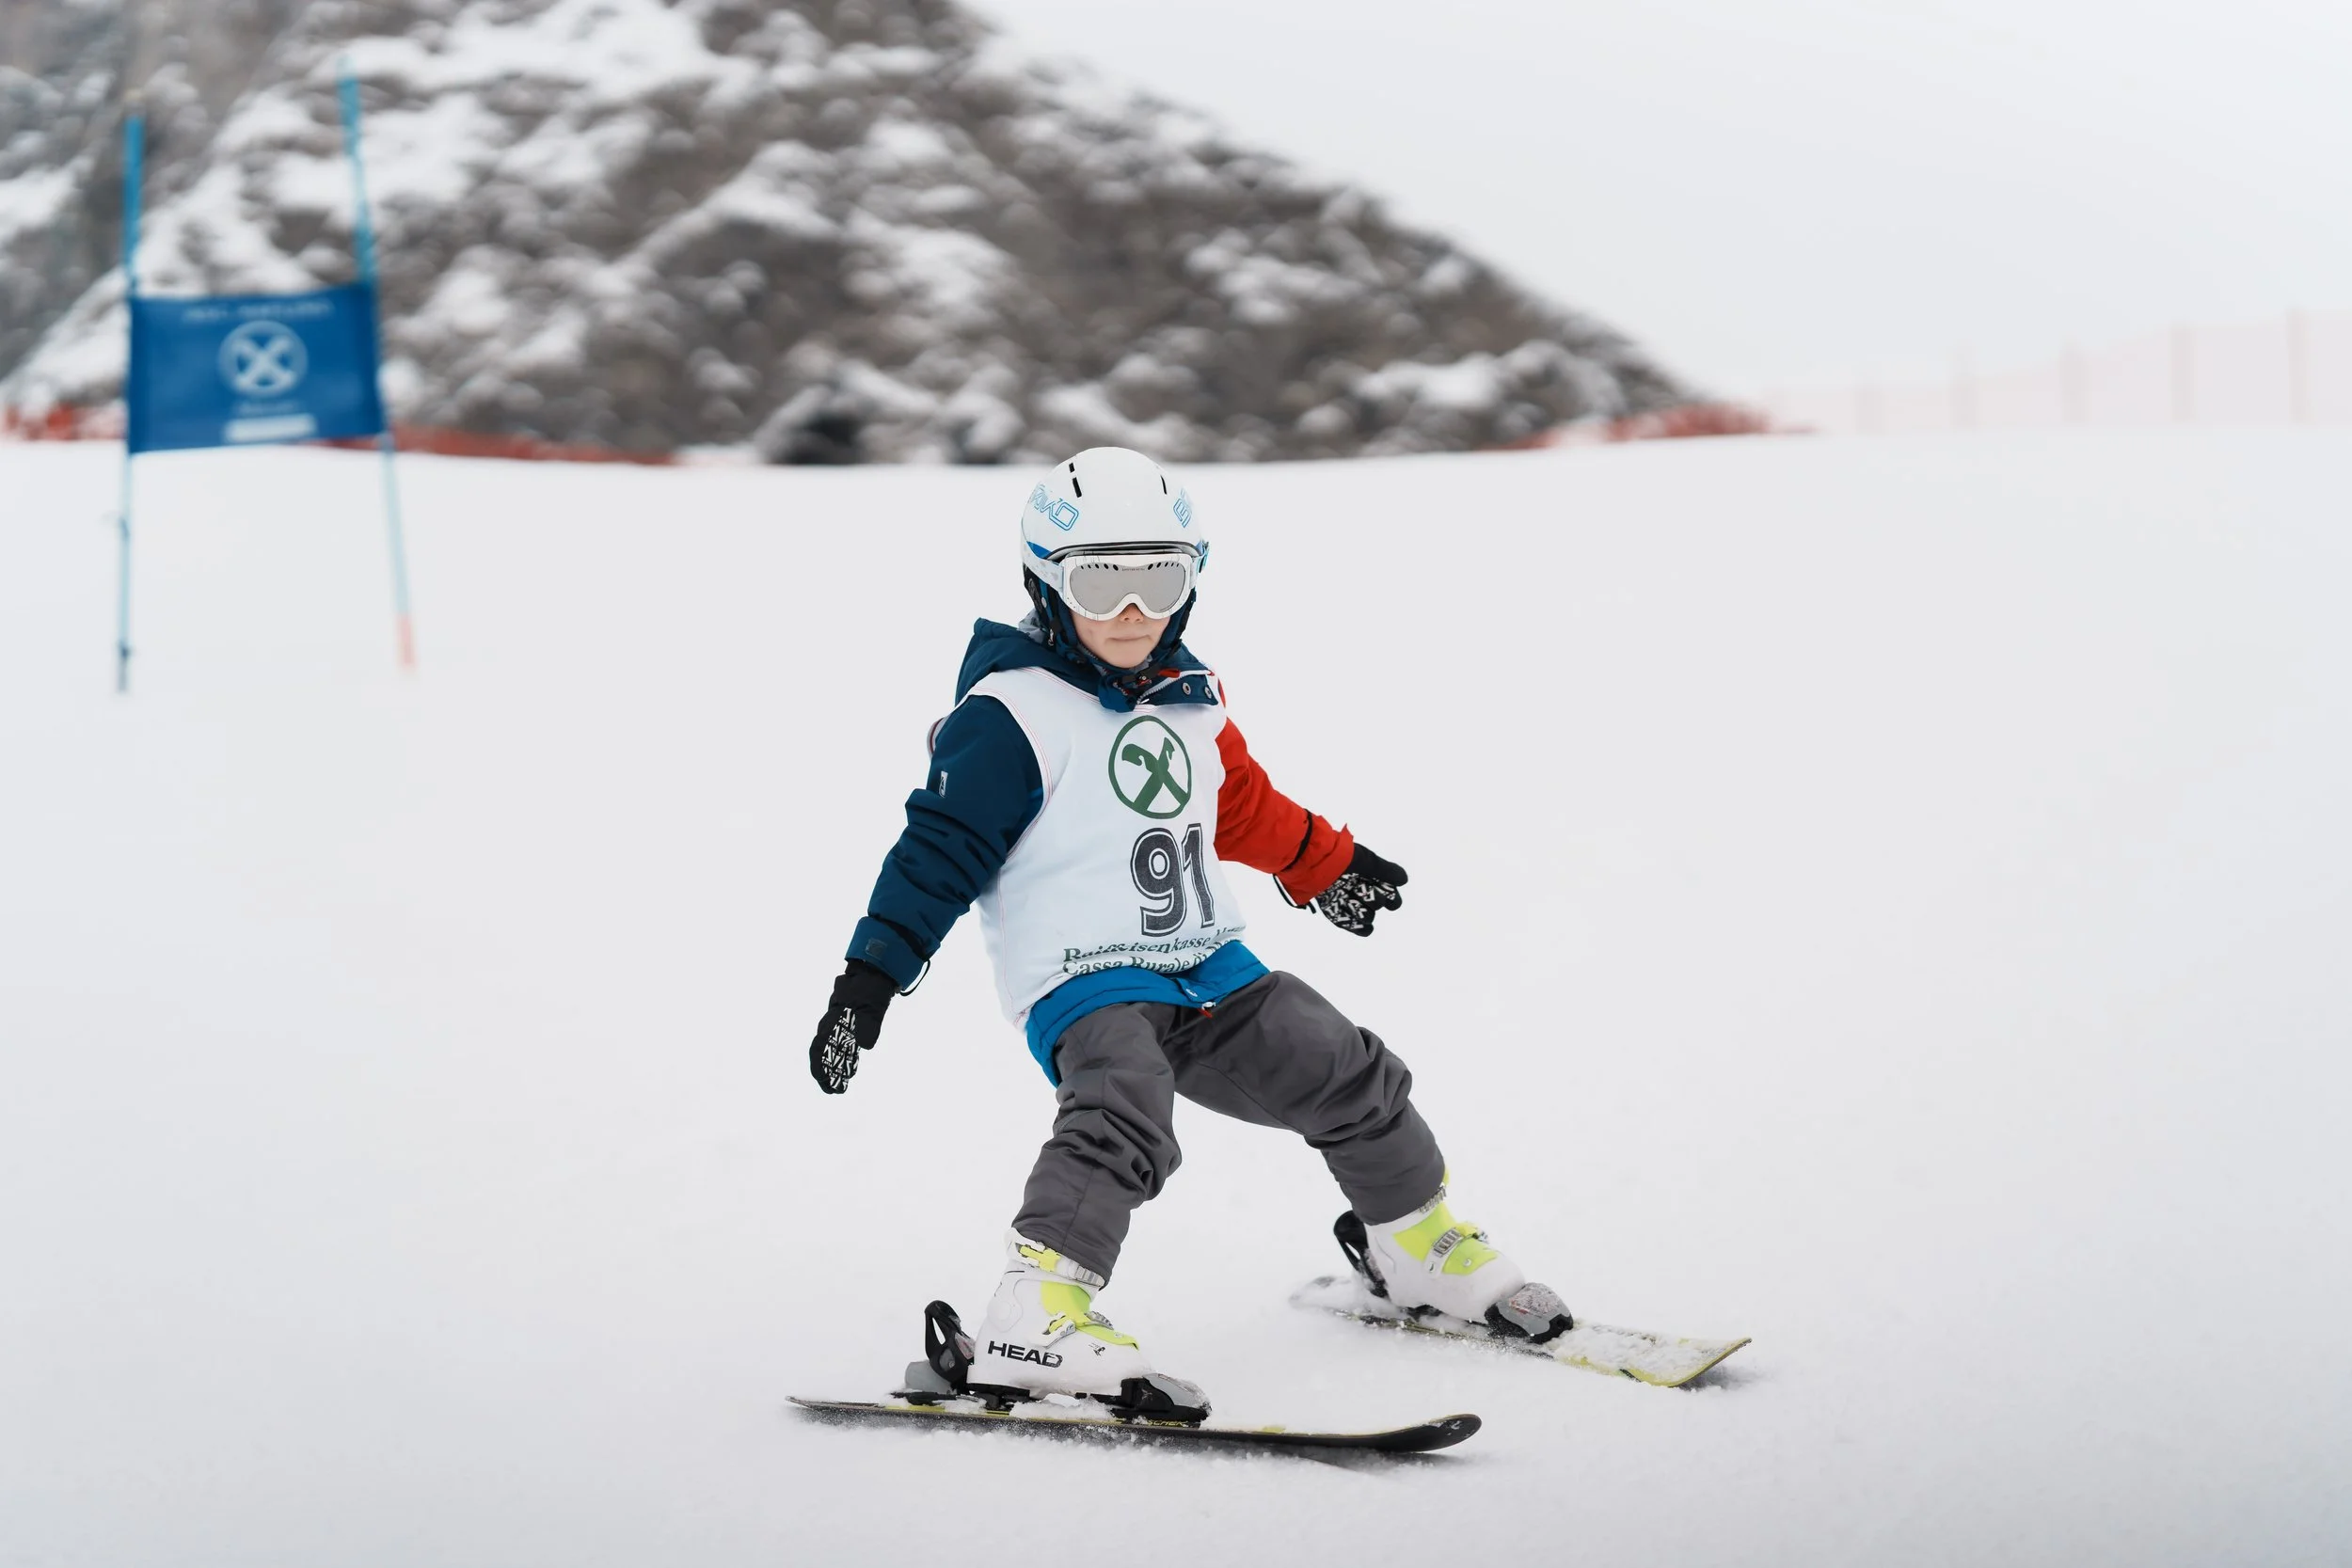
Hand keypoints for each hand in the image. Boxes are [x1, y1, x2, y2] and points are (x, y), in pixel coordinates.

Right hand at [809, 961, 897, 1093]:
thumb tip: (865, 1046)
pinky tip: (851, 1071)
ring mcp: (841, 1027)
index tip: (821, 1079)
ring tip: (840, 1088)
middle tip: (832, 1091)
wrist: (873, 975)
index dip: (818, 1065)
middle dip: (825, 1073)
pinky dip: (846, 1061)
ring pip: (833, 1052)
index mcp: (833, 1022)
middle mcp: (833, 1026)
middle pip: (823, 1053)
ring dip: (835, 1070)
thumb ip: (868, 1026)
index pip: (819, 1047)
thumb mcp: (870, 1007)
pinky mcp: (851, 1028)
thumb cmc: (869, 990)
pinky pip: (844, 1048)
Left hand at [1310, 845, 1407, 936]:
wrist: (1312, 862)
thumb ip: (1387, 871)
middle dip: (1373, 900)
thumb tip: (1404, 880)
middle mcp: (1356, 886)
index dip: (1390, 897)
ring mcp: (1343, 897)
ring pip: (1364, 915)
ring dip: (1364, 914)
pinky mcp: (1331, 907)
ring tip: (1354, 903)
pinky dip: (1357, 927)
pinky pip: (1348, 922)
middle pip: (1375, 903)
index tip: (1389, 899)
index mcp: (1366, 873)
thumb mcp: (1367, 861)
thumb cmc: (1342, 859)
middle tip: (1362, 890)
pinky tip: (1364, 928)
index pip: (1386, 891)